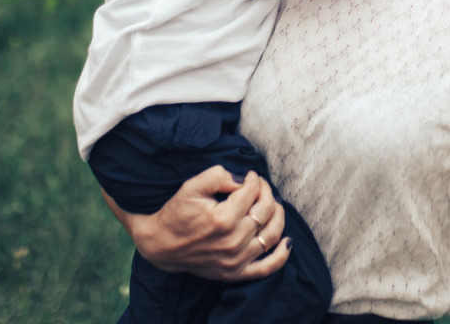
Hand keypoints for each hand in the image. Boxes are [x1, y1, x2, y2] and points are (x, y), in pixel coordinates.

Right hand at [101, 166, 289, 281]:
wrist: (161, 245)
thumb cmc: (177, 213)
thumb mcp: (192, 186)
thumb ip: (219, 175)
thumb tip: (244, 180)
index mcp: (222, 218)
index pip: (252, 192)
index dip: (254, 179)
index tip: (250, 176)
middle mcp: (232, 241)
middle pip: (266, 210)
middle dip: (266, 192)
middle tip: (259, 186)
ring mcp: (235, 260)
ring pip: (272, 234)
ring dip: (278, 215)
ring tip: (271, 205)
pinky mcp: (235, 273)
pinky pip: (267, 268)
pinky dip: (281, 256)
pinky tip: (287, 241)